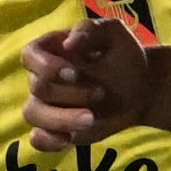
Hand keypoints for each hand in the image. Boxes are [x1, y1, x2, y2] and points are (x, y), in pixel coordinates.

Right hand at [22, 19, 153, 152]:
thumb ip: (90, 30)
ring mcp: (48, 104)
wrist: (141, 90)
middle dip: (70, 93)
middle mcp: (43, 77)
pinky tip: (69, 139)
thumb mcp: (114, 35)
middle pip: (37, 88)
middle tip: (101, 93)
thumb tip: (68, 43)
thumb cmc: (124, 57)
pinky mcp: (55, 128)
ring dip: (61, 118)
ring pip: (32, 114)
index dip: (46, 66)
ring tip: (91, 119)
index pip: (29, 55)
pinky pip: (38, 139)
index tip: (74, 73)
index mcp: (51, 50)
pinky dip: (49, 141)